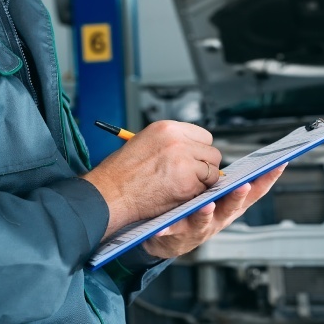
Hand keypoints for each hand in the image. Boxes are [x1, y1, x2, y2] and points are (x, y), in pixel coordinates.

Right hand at [83, 121, 221, 238]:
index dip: (200, 151)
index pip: (204, 136)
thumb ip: (171, 143)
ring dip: (203, 181)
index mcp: (167, 128)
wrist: (110, 193)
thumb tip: (193, 150)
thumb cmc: (121, 172)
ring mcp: (185, 161)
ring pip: (213, 171)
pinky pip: (205, 188)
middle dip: (205, 166)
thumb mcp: (145, 142)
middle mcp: (178, 141)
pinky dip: (197, 194)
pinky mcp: (188, 182)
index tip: (195, 160)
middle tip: (193, 177)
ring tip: (185, 186)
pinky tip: (180, 194)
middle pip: (212, 153)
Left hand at [142, 163, 286, 257]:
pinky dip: (169, 229)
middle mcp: (220, 218)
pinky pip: (172, 230)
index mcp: (231, 206)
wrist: (166, 236)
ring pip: (205, 220)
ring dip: (207, 213)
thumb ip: (223, 178)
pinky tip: (163, 227)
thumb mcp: (215, 194)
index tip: (280, 164)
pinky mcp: (178, 234)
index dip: (268, 179)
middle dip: (238, 196)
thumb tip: (228, 152)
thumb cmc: (195, 210)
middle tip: (244, 185)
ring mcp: (200, 228)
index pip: (254, 191)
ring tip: (206, 205)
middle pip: (233, 207)